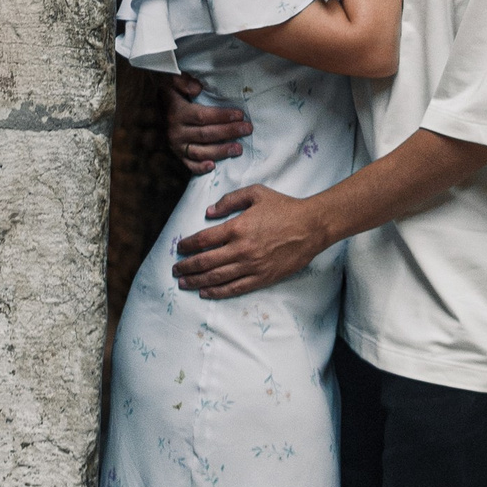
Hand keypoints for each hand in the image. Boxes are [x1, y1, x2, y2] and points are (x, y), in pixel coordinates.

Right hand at [165, 73, 250, 176]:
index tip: (240, 115)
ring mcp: (176, 145)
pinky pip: (189, 164)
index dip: (222, 116)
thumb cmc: (173, 91)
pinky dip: (200, 167)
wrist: (156, 106)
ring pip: (200, 152)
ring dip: (221, 151)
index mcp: (177, 112)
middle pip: (205, 134)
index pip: (202, 116)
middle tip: (247, 129)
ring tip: (239, 149)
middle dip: (228, 132)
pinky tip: (213, 166)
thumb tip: (196, 88)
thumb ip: (183, 81)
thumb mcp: (173, 80)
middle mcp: (176, 131)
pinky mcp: (178, 154)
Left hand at [176, 185, 320, 297]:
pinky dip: (217, 292)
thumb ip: (230, 200)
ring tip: (184, 283)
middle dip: (187, 267)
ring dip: (197, 281)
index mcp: (237, 227)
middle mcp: (241, 249)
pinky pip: (235, 288)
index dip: (187, 245)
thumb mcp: (256, 193)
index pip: (203, 240)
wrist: (311, 226)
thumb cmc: (284, 207)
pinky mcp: (262, 278)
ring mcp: (252, 266)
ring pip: (217, 278)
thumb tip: (209, 212)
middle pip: (205, 262)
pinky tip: (206, 293)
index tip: (179, 248)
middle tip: (175, 269)